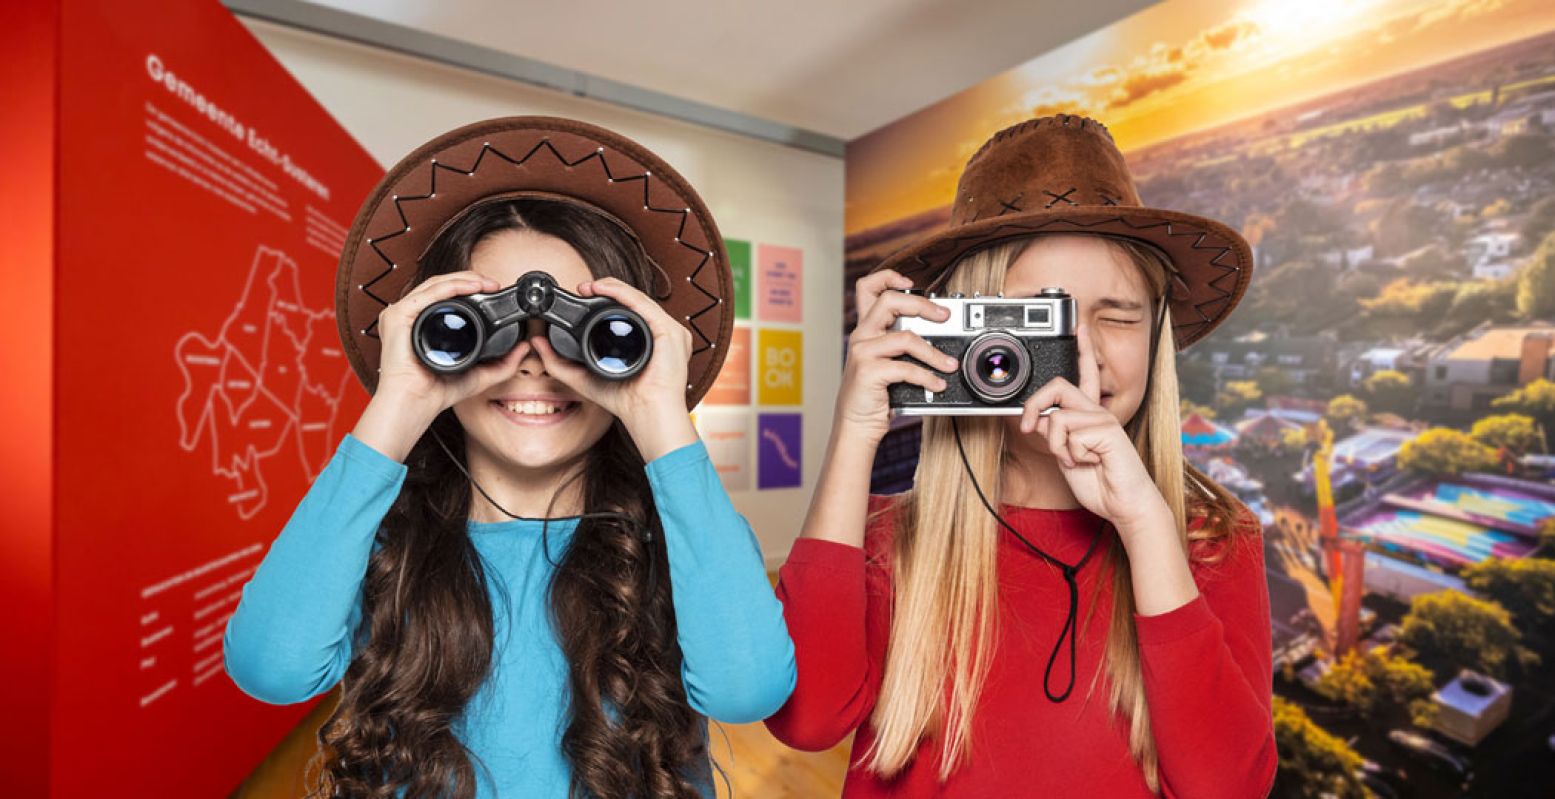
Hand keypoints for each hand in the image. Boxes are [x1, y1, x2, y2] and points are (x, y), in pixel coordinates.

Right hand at [355, 271, 530, 460]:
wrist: (416, 403)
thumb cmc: (437, 392)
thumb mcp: (480, 375)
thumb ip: (503, 364)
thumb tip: (524, 348)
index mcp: (426, 323)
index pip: (449, 295)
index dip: (473, 288)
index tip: (495, 290)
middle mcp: (413, 315)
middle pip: (443, 285)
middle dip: (471, 280)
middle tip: (495, 284)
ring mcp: (402, 313)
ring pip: (436, 284)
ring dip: (464, 279)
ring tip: (486, 283)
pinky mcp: (397, 316)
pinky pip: (427, 294)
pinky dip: (450, 286)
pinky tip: (470, 287)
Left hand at [530, 277, 695, 459]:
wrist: (644, 412)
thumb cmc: (624, 400)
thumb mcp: (582, 377)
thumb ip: (557, 362)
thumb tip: (537, 342)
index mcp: (645, 341)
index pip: (626, 311)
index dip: (604, 298)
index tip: (582, 294)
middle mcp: (658, 333)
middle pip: (632, 302)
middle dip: (606, 290)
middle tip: (583, 288)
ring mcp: (667, 331)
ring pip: (638, 299)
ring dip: (613, 287)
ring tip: (591, 286)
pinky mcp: (670, 331)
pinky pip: (645, 305)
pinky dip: (624, 294)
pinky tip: (606, 290)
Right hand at [836, 270, 958, 443]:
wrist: (855, 425)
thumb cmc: (874, 394)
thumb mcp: (885, 363)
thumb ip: (900, 346)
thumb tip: (938, 334)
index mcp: (865, 329)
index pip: (868, 287)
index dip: (889, 276)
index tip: (912, 282)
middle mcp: (861, 336)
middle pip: (889, 300)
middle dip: (922, 304)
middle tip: (944, 316)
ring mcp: (863, 353)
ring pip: (905, 337)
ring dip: (934, 352)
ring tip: (949, 364)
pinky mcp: (868, 372)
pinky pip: (906, 368)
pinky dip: (927, 376)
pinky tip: (937, 384)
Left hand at [1018, 323, 1168, 536]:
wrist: (1125, 504)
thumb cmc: (1100, 483)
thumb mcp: (1066, 456)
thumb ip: (1053, 434)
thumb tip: (1037, 418)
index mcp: (1089, 415)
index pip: (1085, 375)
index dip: (1082, 350)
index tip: (1079, 327)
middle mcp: (1097, 412)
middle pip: (1058, 385)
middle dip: (1034, 405)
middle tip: (1027, 427)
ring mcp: (1102, 419)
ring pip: (1056, 418)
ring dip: (1057, 448)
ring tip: (1076, 461)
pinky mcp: (1106, 430)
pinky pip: (1067, 435)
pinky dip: (1070, 456)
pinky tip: (1091, 463)